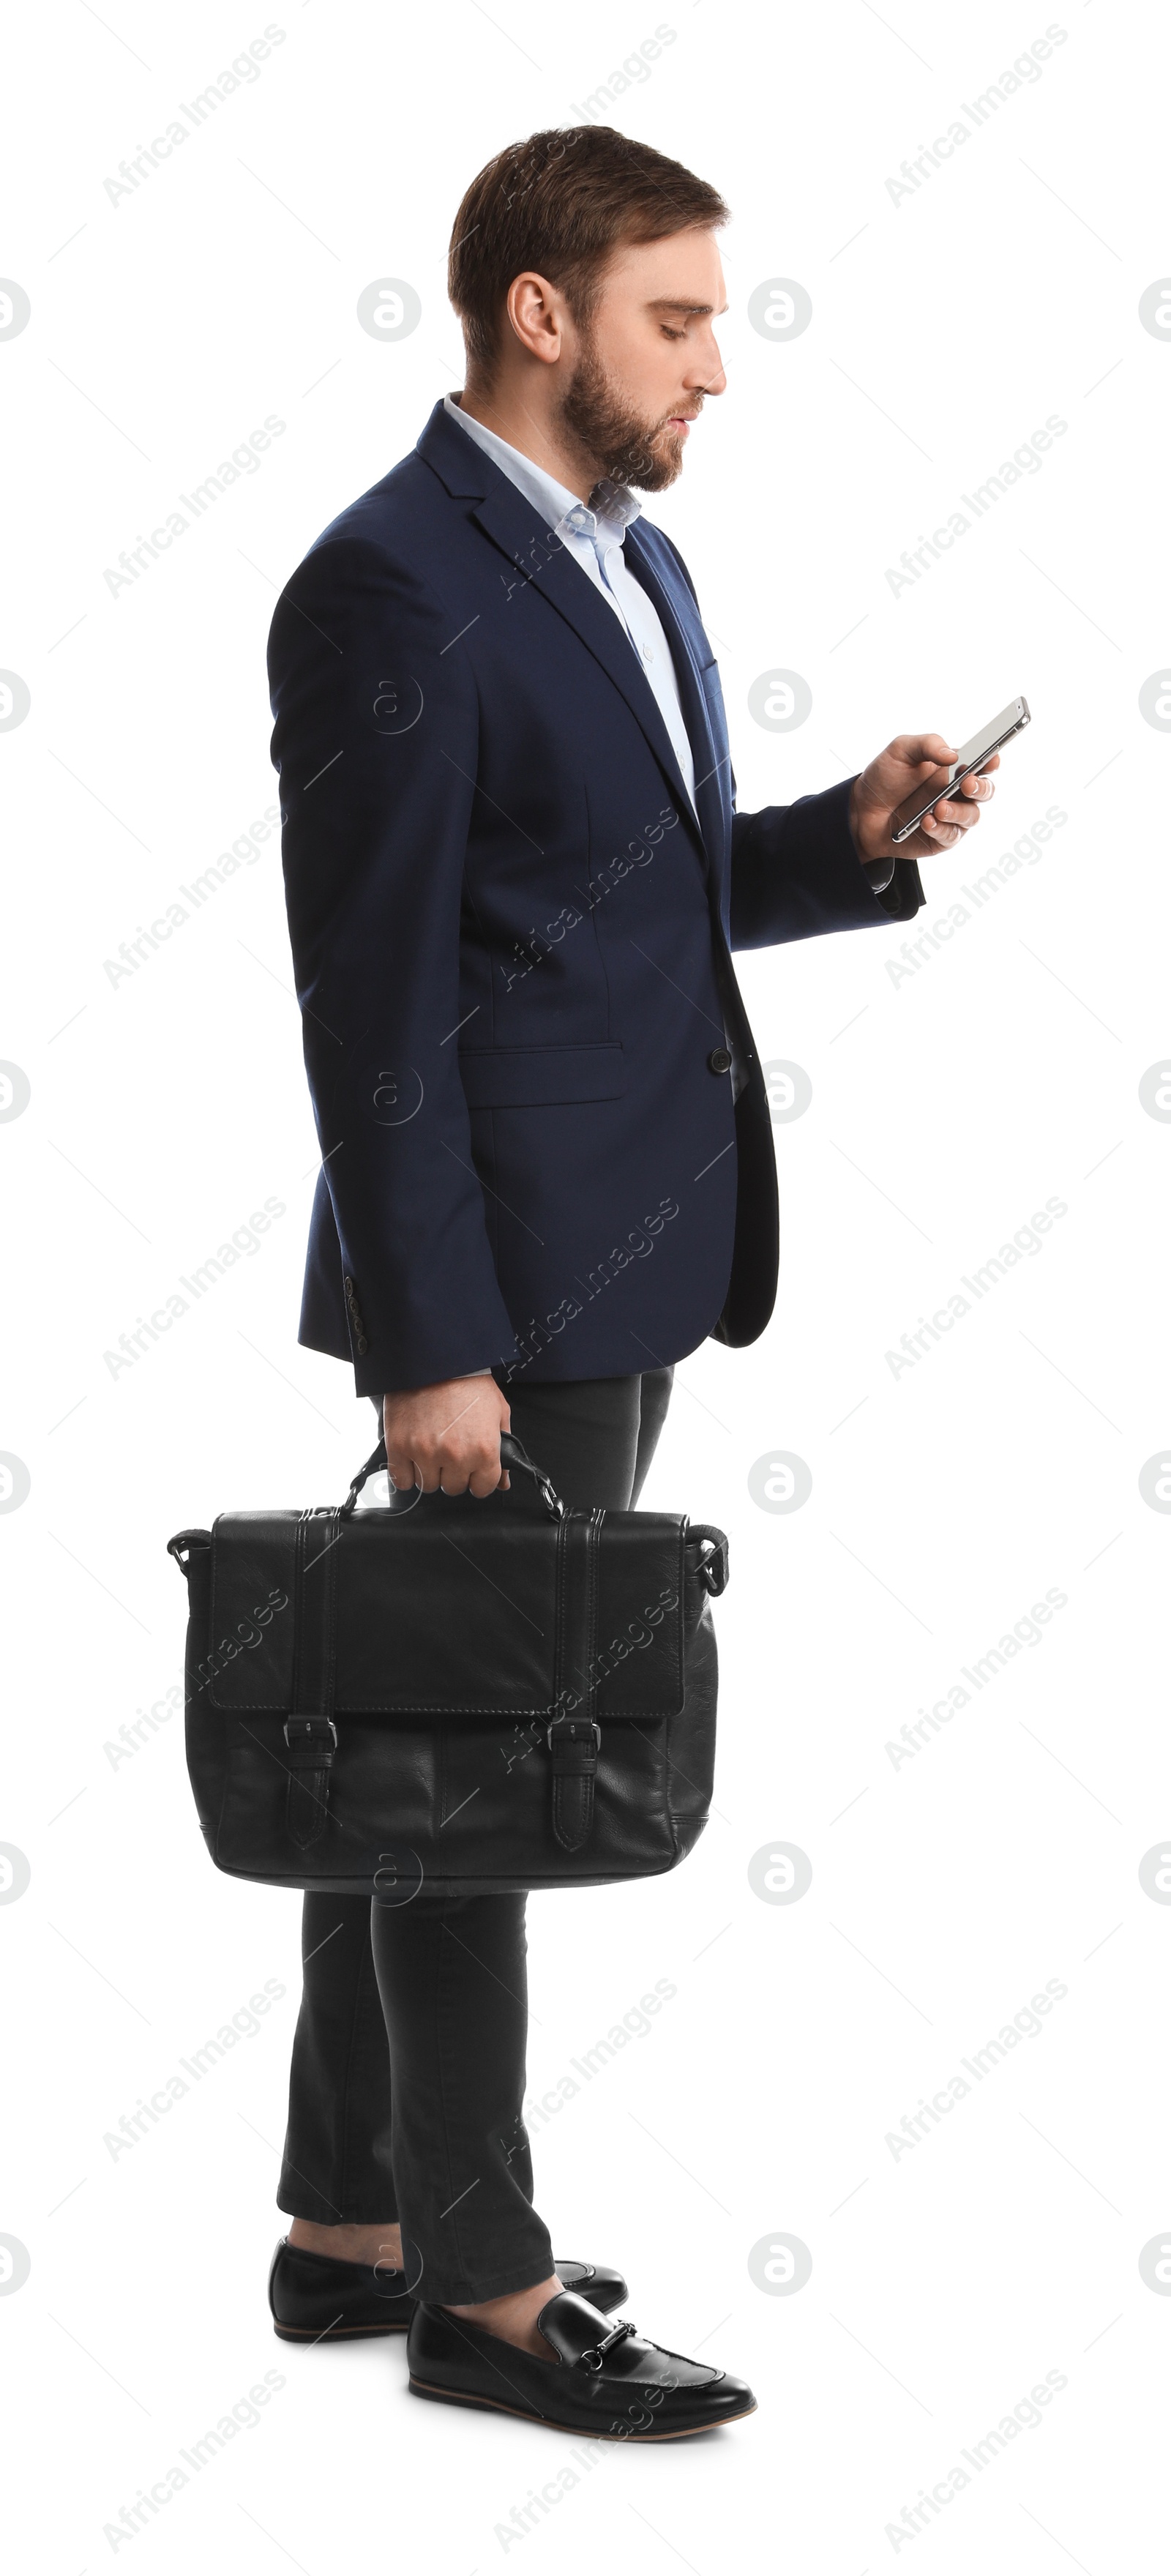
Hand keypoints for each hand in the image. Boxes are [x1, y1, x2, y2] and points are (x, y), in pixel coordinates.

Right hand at [382, 1377, 510, 1498]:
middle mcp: (456, 1456)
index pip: (483, 1489)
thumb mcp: (498, 1413)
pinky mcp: (399, 1447)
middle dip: (454, 1473)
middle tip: (451, 1452)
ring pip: (428, 1485)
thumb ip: (504, 1450)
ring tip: (432, 1450)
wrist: (436, 1359)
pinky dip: (406, 1474)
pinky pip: (402, 1480)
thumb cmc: (468, 1383)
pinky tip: (412, 1459)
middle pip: (454, 1488)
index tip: (472, 1469)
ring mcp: (425, 1453)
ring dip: (431, 1472)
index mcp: (483, 1450)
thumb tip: (503, 1483)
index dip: (478, 1479)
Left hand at [848, 733, 998, 864]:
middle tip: (967, 783)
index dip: (991, 760)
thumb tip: (953, 755)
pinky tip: (927, 821)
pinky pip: (950, 835)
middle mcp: (958, 792)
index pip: (982, 762)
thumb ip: (927, 745)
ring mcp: (952, 816)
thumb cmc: (886, 777)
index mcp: (955, 767)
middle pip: (985, 791)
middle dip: (980, 787)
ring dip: (958, 812)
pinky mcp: (941, 837)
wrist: (863, 810)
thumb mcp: (901, 751)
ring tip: (939, 807)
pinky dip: (940, 828)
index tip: (992, 758)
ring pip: (971, 816)